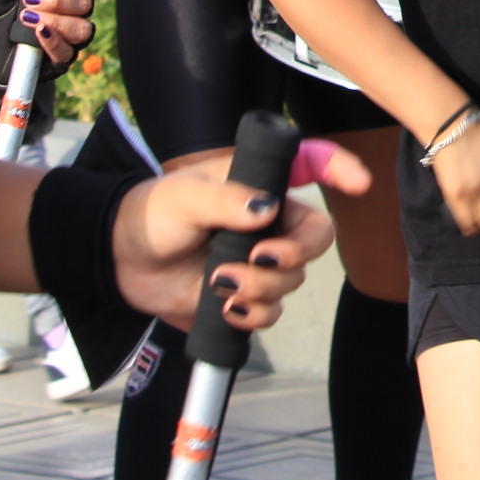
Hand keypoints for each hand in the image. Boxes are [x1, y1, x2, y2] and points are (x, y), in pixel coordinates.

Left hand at [0, 0, 102, 86]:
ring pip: (83, 29)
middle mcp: (68, 10)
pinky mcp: (53, 60)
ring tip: (27, 17)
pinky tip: (37, 33)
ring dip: (58, 21)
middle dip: (59, 0)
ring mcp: (63, 35)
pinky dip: (54, 42)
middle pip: (86, 3)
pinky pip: (68, 54)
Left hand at [111, 144, 370, 330]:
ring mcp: (260, 259)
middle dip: (295, 253)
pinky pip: (272, 311)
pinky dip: (253, 314)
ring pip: (293, 278)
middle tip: (261, 259)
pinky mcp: (245, 295)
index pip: (312, 164)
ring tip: (220, 283)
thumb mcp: (184, 197)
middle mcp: (269, 220)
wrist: (119, 262)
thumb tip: (266, 209)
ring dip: (261, 286)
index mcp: (259, 182)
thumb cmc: (151, 214)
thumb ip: (226, 200)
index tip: (360, 183)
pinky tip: (225, 308)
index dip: (342, 168)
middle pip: (317, 236)